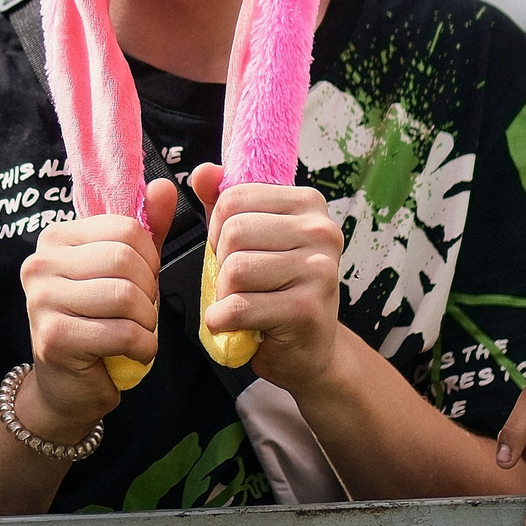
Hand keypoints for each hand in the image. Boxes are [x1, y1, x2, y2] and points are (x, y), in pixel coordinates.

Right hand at [14, 180, 175, 445]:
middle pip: (126, 261)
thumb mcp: (125, 271)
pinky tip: (131, 353)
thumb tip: (164, 186)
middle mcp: (40, 263)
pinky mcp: (53, 338)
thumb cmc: (99, 323)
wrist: (68, 387)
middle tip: (138, 314)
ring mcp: (41, 300)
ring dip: (147, 323)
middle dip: (148, 293)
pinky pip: (123, 333)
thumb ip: (146, 231)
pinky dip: (142, 348)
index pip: (127, 229)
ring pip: (127, 297)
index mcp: (56, 238)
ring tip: (134, 333)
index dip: (149, 259)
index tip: (141, 283)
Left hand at [187, 164, 342, 394]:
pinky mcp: (307, 310)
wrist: (309, 351)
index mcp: (308, 205)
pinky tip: (235, 326)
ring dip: (224, 295)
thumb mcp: (250, 240)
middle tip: (241, 285)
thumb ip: (224, 204)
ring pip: (234, 269)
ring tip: (245, 304)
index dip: (218, 229)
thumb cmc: (276, 291)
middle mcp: (322, 232)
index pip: (234, 198)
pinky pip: (238, 307)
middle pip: (233, 232)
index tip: (236, 252)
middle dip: (221, 264)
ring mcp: (319, 271)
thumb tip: (204, 173)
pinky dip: (223, 320)